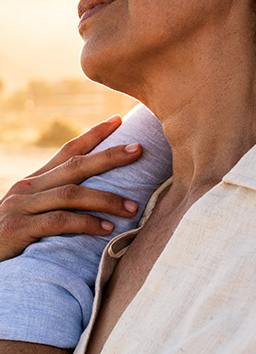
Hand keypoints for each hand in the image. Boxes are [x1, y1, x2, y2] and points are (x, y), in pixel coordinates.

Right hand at [0, 115, 141, 260]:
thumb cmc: (10, 239)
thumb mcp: (31, 213)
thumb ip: (57, 202)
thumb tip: (96, 196)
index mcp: (34, 181)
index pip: (68, 150)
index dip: (94, 134)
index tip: (118, 119)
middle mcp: (29, 188)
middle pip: (76, 165)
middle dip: (110, 156)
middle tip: (138, 150)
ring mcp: (22, 207)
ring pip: (72, 194)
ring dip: (106, 199)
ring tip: (132, 208)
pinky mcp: (18, 230)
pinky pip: (59, 222)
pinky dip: (85, 224)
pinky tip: (106, 230)